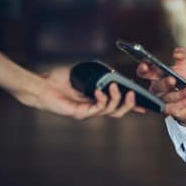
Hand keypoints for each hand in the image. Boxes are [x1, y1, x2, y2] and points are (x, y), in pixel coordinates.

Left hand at [16, 67, 145, 118]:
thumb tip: (111, 71)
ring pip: (111, 111)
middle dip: (129, 104)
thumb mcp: (84, 73)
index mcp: (95, 100)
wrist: (41, 86)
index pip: (117, 105)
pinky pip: (98, 108)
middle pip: (118, 112)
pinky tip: (98, 91)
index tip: (144, 105)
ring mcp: (87, 112)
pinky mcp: (80, 113)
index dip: (131, 105)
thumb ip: (97, 74)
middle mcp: (92, 108)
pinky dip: (102, 99)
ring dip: (117, 99)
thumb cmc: (58, 79)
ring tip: (115, 87)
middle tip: (133, 94)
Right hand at [137, 47, 185, 121]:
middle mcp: (156, 90)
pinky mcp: (171, 110)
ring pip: (168, 98)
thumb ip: (181, 55)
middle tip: (172, 79)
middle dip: (164, 83)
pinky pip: (179, 106)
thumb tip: (178, 52)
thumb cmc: (185, 78)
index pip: (144, 73)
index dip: (143, 69)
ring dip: (180, 94)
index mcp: (156, 76)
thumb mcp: (184, 64)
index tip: (146, 64)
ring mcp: (163, 101)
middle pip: (156, 87)